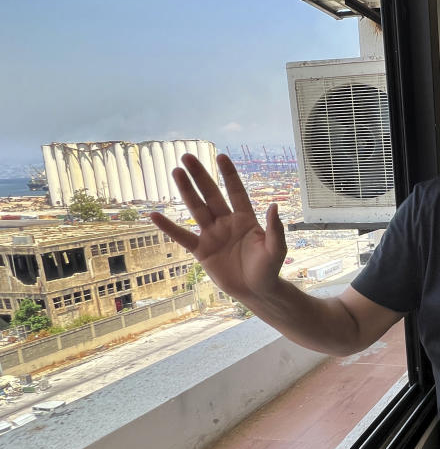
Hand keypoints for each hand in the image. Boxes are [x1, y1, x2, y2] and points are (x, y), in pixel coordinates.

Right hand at [149, 154, 286, 301]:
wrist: (256, 292)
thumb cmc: (269, 269)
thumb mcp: (276, 249)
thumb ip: (275, 229)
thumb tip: (274, 206)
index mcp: (245, 219)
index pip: (236, 192)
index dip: (229, 175)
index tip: (221, 156)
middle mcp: (227, 223)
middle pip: (211, 195)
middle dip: (200, 177)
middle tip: (187, 156)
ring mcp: (212, 235)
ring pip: (197, 209)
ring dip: (186, 191)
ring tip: (176, 172)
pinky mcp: (202, 251)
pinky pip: (183, 237)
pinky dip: (169, 227)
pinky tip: (155, 215)